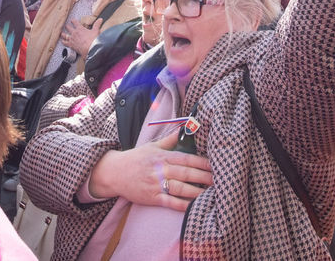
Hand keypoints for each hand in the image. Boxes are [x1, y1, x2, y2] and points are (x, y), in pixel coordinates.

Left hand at [61, 17, 102, 55]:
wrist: (90, 49)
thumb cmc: (93, 40)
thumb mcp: (96, 31)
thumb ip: (97, 24)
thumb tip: (100, 19)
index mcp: (80, 29)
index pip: (75, 22)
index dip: (73, 21)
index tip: (72, 20)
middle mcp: (74, 33)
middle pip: (68, 28)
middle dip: (67, 26)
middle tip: (66, 26)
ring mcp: (72, 39)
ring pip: (65, 35)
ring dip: (63, 34)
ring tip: (62, 33)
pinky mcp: (71, 45)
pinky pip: (65, 43)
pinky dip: (63, 42)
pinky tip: (62, 41)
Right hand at [87, 130, 213, 210]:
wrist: (114, 173)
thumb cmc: (136, 159)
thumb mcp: (153, 146)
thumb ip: (171, 139)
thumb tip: (185, 127)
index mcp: (163, 156)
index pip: (186, 158)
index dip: (202, 162)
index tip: (215, 165)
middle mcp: (160, 170)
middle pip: (186, 173)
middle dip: (204, 177)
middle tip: (220, 180)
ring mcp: (156, 184)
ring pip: (180, 188)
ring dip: (197, 191)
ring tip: (211, 194)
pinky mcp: (152, 198)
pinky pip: (170, 203)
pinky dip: (183, 205)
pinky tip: (194, 207)